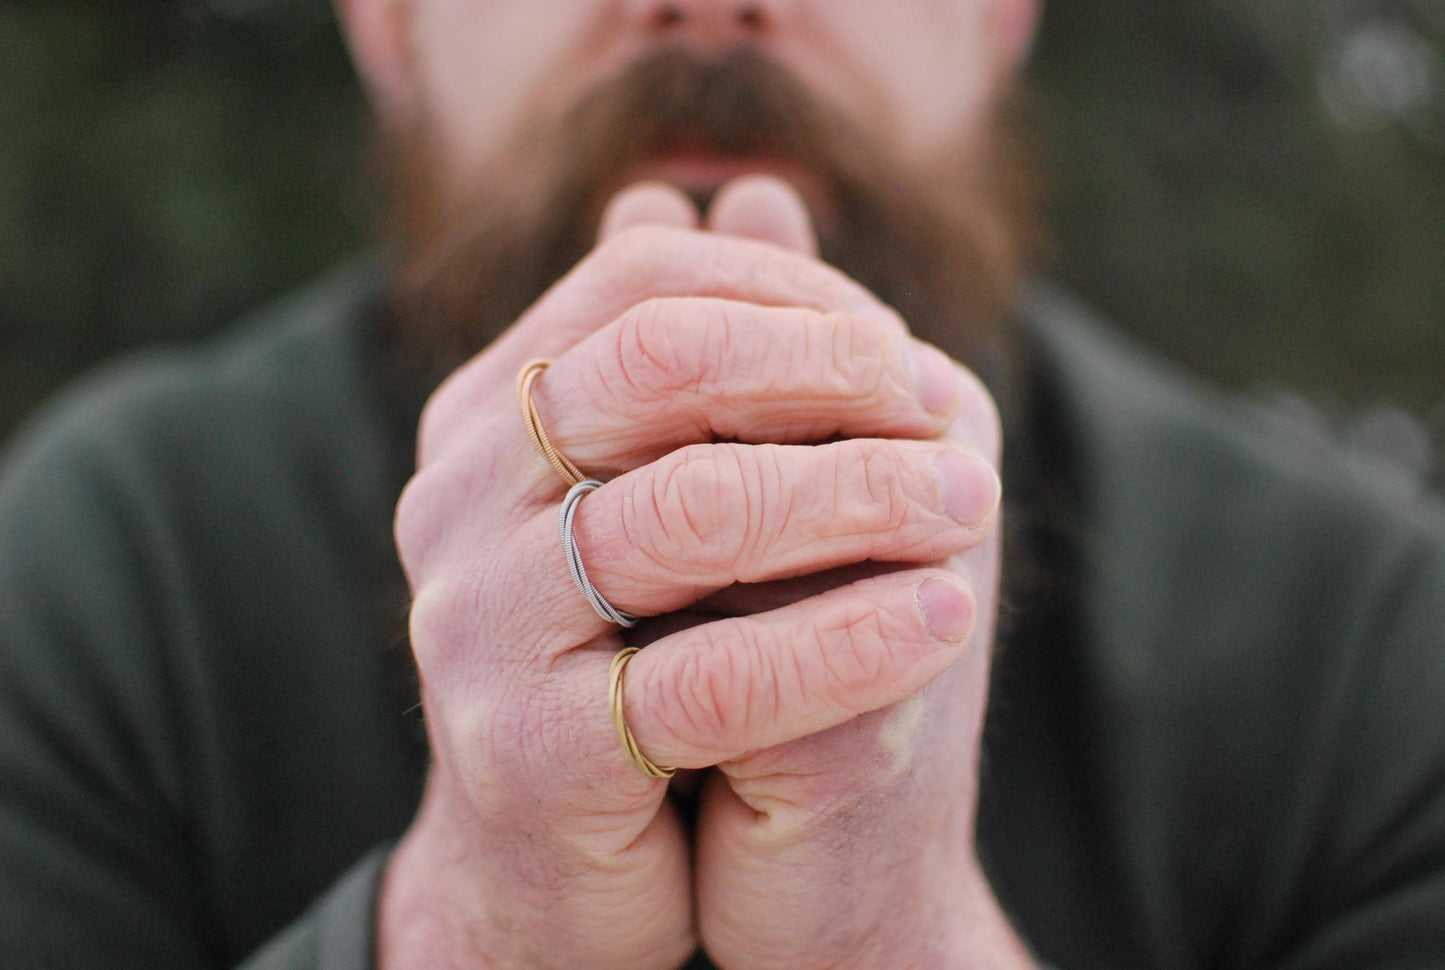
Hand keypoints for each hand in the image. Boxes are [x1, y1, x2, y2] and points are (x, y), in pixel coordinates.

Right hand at [380, 175, 1011, 968]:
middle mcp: (457, 501)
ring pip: (692, 511)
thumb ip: (702, 357)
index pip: (640, 288)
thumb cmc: (635, 663)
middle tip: (946, 404)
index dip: (790, 297)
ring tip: (972, 501)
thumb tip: (758, 192)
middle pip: (659, 367)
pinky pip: (715, 676)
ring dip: (860, 494)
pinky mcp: (530, 753)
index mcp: (487, 420)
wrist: (559, 875)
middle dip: (829, 370)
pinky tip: (945, 616)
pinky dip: (848, 638)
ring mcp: (479, 624)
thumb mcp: (663, 499)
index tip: (903, 349)